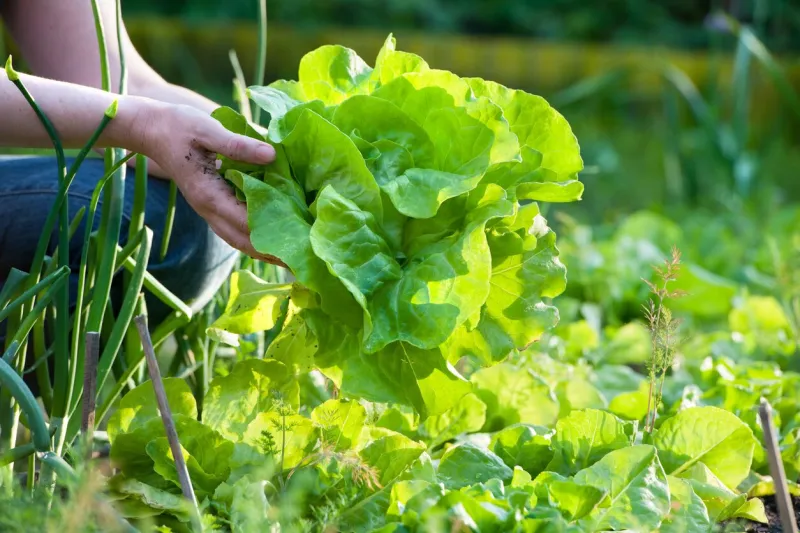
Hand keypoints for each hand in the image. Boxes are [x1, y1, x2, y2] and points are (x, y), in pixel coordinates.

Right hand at [133, 101, 284, 265]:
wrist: (149, 128)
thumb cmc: (177, 126)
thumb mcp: (208, 130)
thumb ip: (239, 145)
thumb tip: (272, 155)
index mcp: (209, 195)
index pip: (246, 222)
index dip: (273, 234)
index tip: (299, 240)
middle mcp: (208, 209)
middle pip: (244, 241)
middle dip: (273, 253)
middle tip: (302, 259)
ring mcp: (208, 210)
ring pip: (238, 240)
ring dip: (264, 251)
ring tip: (292, 258)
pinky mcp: (211, 205)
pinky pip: (234, 230)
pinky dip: (254, 238)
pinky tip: (272, 238)